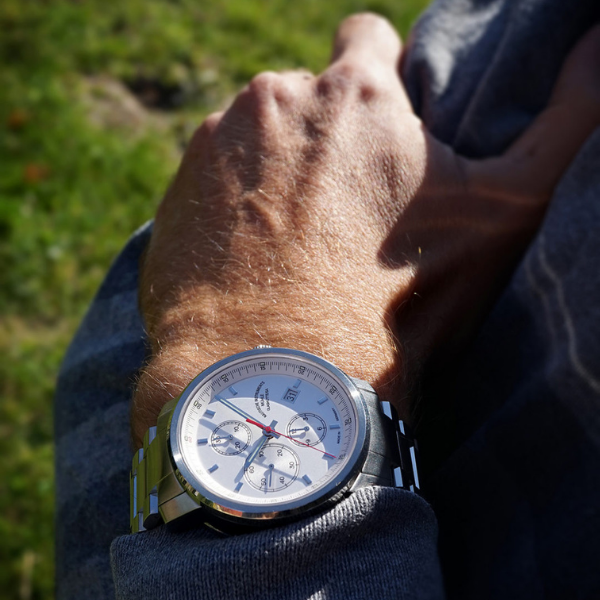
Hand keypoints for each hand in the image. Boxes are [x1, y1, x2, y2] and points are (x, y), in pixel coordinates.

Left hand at [132, 14, 599, 445]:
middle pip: (305, 96)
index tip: (381, 132)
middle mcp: (274, 97)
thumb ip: (565, 121)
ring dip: (275, 172)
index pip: (366, 41)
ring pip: (255, 139)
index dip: (377, 81)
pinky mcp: (177, 192)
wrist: (283, 377)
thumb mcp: (502, 210)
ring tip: (295, 242)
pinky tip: (251, 256)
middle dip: (324, 135)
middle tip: (340, 209)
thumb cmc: (396, 299)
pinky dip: (231, 206)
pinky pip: (211, 182)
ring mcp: (214, 144)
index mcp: (353, 89)